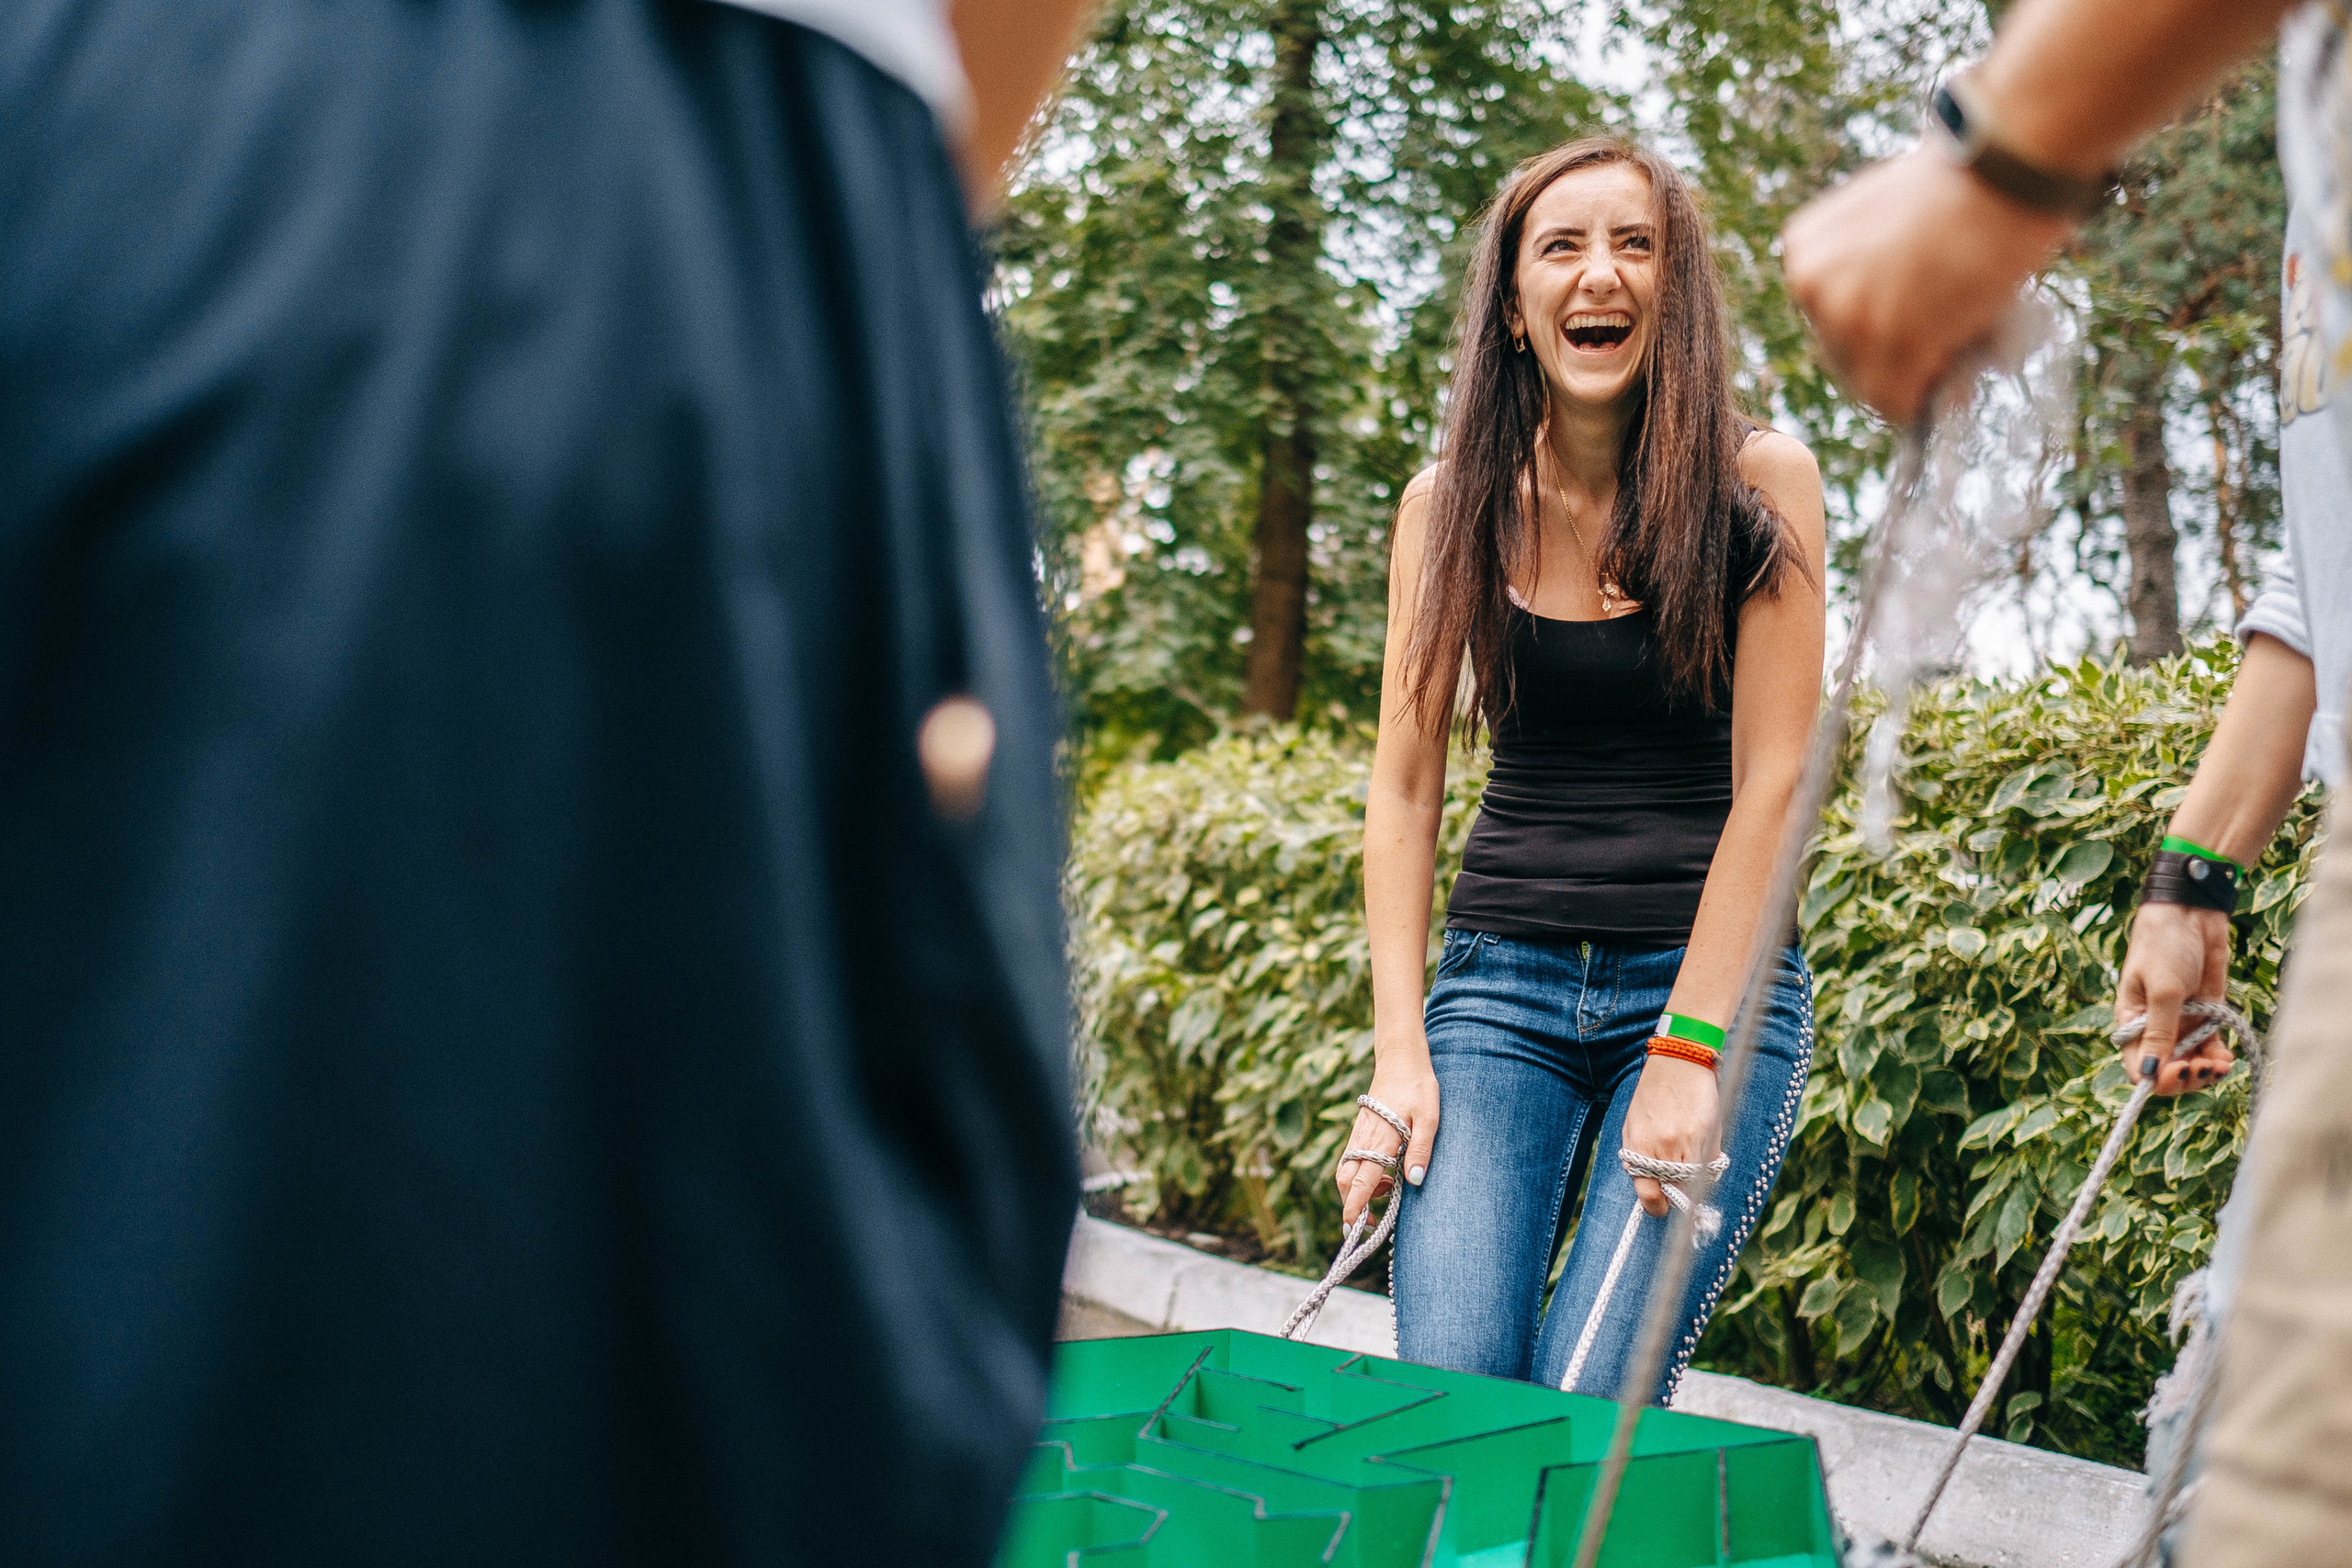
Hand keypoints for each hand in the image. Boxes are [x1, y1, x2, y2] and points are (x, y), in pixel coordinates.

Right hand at [1333, 1042, 1438, 1226]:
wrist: (1401, 1059)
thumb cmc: (1418, 1087)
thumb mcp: (1429, 1118)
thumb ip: (1421, 1150)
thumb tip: (1415, 1181)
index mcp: (1380, 1140)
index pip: (1360, 1182)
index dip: (1355, 1208)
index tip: (1353, 1229)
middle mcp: (1364, 1139)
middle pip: (1345, 1181)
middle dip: (1351, 1205)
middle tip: (1372, 1222)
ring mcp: (1359, 1134)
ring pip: (1346, 1171)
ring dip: (1358, 1190)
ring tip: (1386, 1192)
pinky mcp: (1361, 1130)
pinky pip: (1352, 1159)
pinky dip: (1360, 1175)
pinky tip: (1383, 1174)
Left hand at [1622, 1057, 1719, 1217]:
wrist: (1678, 1062)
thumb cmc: (1653, 1094)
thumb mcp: (1633, 1124)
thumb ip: (1639, 1156)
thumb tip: (1651, 1185)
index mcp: (1637, 1147)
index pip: (1647, 1193)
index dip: (1656, 1207)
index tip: (1661, 1207)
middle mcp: (1659, 1149)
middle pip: (1673, 1191)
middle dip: (1676, 1195)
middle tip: (1679, 1188)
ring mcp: (1683, 1143)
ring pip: (1693, 1182)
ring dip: (1693, 1179)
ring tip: (1690, 1160)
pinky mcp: (1705, 1136)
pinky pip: (1709, 1166)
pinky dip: (1707, 1167)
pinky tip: (1703, 1149)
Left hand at [1781, 149, 2073, 424]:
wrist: (2005, 166)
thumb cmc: (1965, 185)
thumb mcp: (1890, 219)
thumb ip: (1874, 270)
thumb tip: (1893, 326)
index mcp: (1805, 250)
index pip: (1828, 320)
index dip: (1875, 333)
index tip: (1915, 330)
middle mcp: (1811, 284)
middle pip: (1843, 355)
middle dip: (1894, 359)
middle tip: (1945, 350)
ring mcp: (1848, 315)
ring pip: (1871, 384)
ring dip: (1918, 379)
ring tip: (1963, 353)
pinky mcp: (1894, 340)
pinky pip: (1899, 403)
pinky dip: (1929, 404)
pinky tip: (1959, 386)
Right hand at [2116, 903, 2235, 1094]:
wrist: (2190, 914)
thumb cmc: (2164, 946)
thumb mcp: (2162, 990)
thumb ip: (2159, 1033)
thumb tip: (2147, 1075)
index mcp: (2132, 1022)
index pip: (2139, 1067)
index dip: (2158, 1078)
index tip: (2180, 1070)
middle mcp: (2155, 1028)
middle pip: (2167, 1071)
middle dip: (2187, 1077)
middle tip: (2207, 1069)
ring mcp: (2182, 1023)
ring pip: (2191, 1063)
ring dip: (2207, 1071)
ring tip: (2222, 1066)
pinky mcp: (2205, 1014)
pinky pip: (2210, 1047)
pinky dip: (2219, 1057)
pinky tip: (2227, 1059)